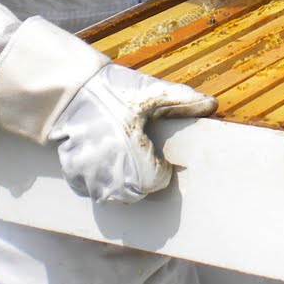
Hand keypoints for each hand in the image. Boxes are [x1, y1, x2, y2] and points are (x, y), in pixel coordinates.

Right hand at [49, 64, 216, 202]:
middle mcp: (111, 173)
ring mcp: (88, 174)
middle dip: (143, 180)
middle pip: (135, 194)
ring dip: (119, 184)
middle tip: (141, 155)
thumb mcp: (152, 93)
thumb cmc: (114, 90)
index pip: (157, 181)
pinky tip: (101, 160)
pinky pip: (87, 188)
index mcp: (136, 156)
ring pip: (110, 196)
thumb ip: (183, 101)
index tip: (158, 153)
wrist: (71, 87)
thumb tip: (212, 104)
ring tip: (122, 161)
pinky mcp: (71, 170)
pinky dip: (95, 180)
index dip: (162, 167)